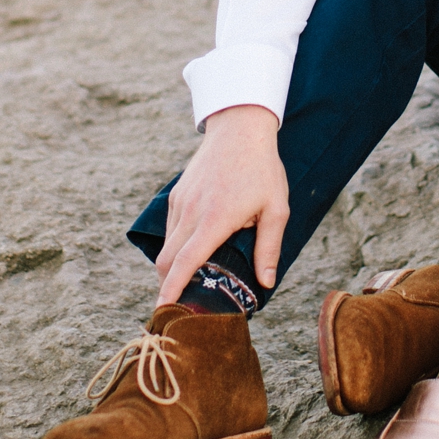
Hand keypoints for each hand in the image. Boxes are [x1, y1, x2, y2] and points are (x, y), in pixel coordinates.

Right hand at [154, 104, 287, 306]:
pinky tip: (192, 249)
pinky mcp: (177, 194)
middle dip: (166, 285)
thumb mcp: (276, 208)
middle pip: (166, 260)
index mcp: (214, 220)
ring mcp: (180, 202)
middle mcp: (191, 212)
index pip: (184, 263)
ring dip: (171, 266)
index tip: (163, 309)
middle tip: (178, 305)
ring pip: (166, 245)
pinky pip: (170, 228)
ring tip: (187, 281)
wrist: (240, 129)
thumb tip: (267, 283)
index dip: (171, 290)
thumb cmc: (262, 169)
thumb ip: (269, 248)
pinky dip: (174, 245)